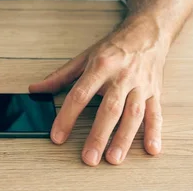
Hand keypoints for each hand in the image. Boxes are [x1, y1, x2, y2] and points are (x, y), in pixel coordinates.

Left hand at [29, 16, 167, 165]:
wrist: (147, 33)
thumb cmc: (114, 47)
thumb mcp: (85, 57)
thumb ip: (60, 76)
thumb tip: (36, 89)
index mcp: (100, 66)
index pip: (80, 94)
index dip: (67, 117)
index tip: (58, 137)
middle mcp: (121, 77)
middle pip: (109, 108)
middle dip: (99, 135)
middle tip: (89, 157)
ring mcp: (140, 85)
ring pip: (133, 114)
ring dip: (124, 138)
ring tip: (114, 158)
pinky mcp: (155, 92)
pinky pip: (155, 113)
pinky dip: (155, 132)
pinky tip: (151, 149)